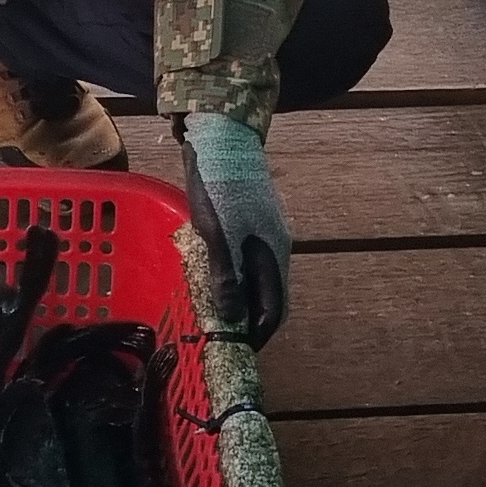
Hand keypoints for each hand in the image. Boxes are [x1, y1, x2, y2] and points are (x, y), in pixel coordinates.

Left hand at [178, 113, 290, 345]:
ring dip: (240, 301)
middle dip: (249, 322)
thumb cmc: (219, 185)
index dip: (256, 335)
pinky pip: (245, 263)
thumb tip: (232, 319)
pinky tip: (212, 280)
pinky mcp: (248, 222)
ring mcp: (262, 233)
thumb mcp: (217, 234)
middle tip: (221, 339)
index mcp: (272, 254)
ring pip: (256, 280)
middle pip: (268, 298)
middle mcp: (274, 248)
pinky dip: (233, 279)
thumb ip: (226, 277)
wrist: (222, 135)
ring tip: (214, 315)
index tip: (234, 352)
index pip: (273, 310)